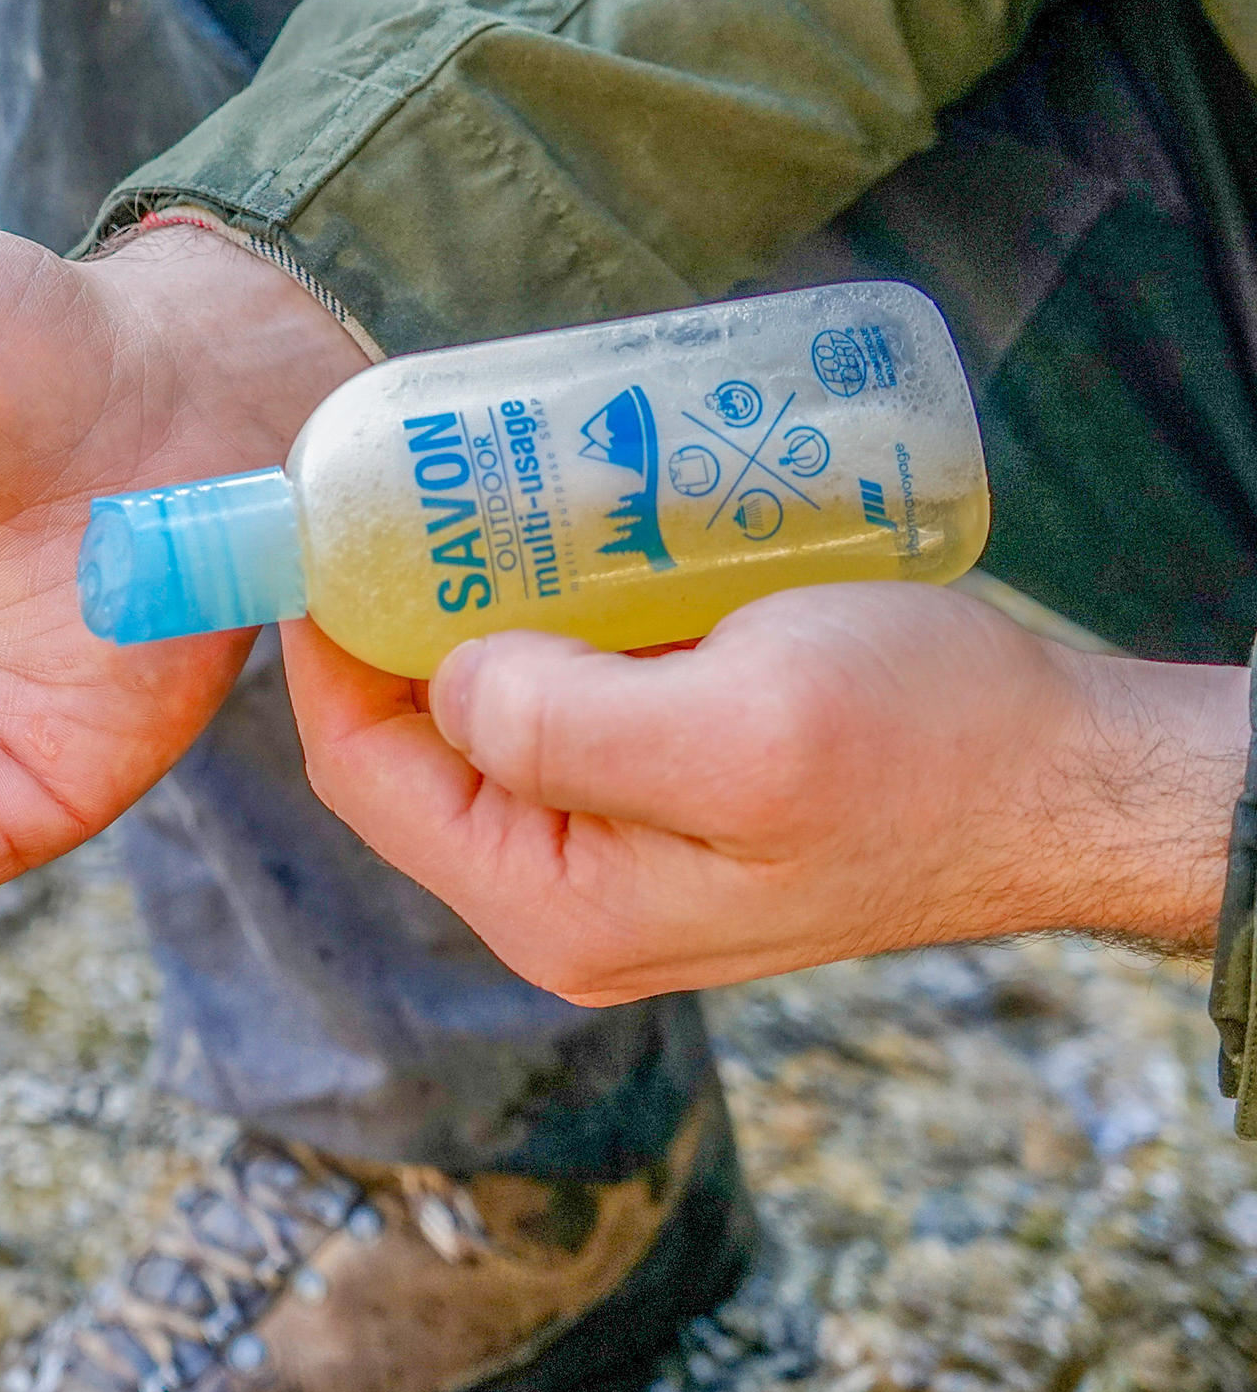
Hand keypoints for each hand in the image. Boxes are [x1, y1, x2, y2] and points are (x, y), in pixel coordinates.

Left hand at [283, 583, 1249, 1003]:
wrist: (1064, 778)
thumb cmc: (930, 751)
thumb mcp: (741, 734)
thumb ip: (560, 724)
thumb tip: (444, 674)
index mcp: (552, 902)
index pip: (364, 773)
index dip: (326, 646)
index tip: (329, 522)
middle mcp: (565, 894)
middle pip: (419, 744)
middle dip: (410, 615)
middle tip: (430, 489)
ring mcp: (616, 851)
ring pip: (493, 716)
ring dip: (487, 610)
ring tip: (504, 501)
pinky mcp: (665, 802)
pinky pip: (570, 706)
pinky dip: (562, 623)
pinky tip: (588, 546)